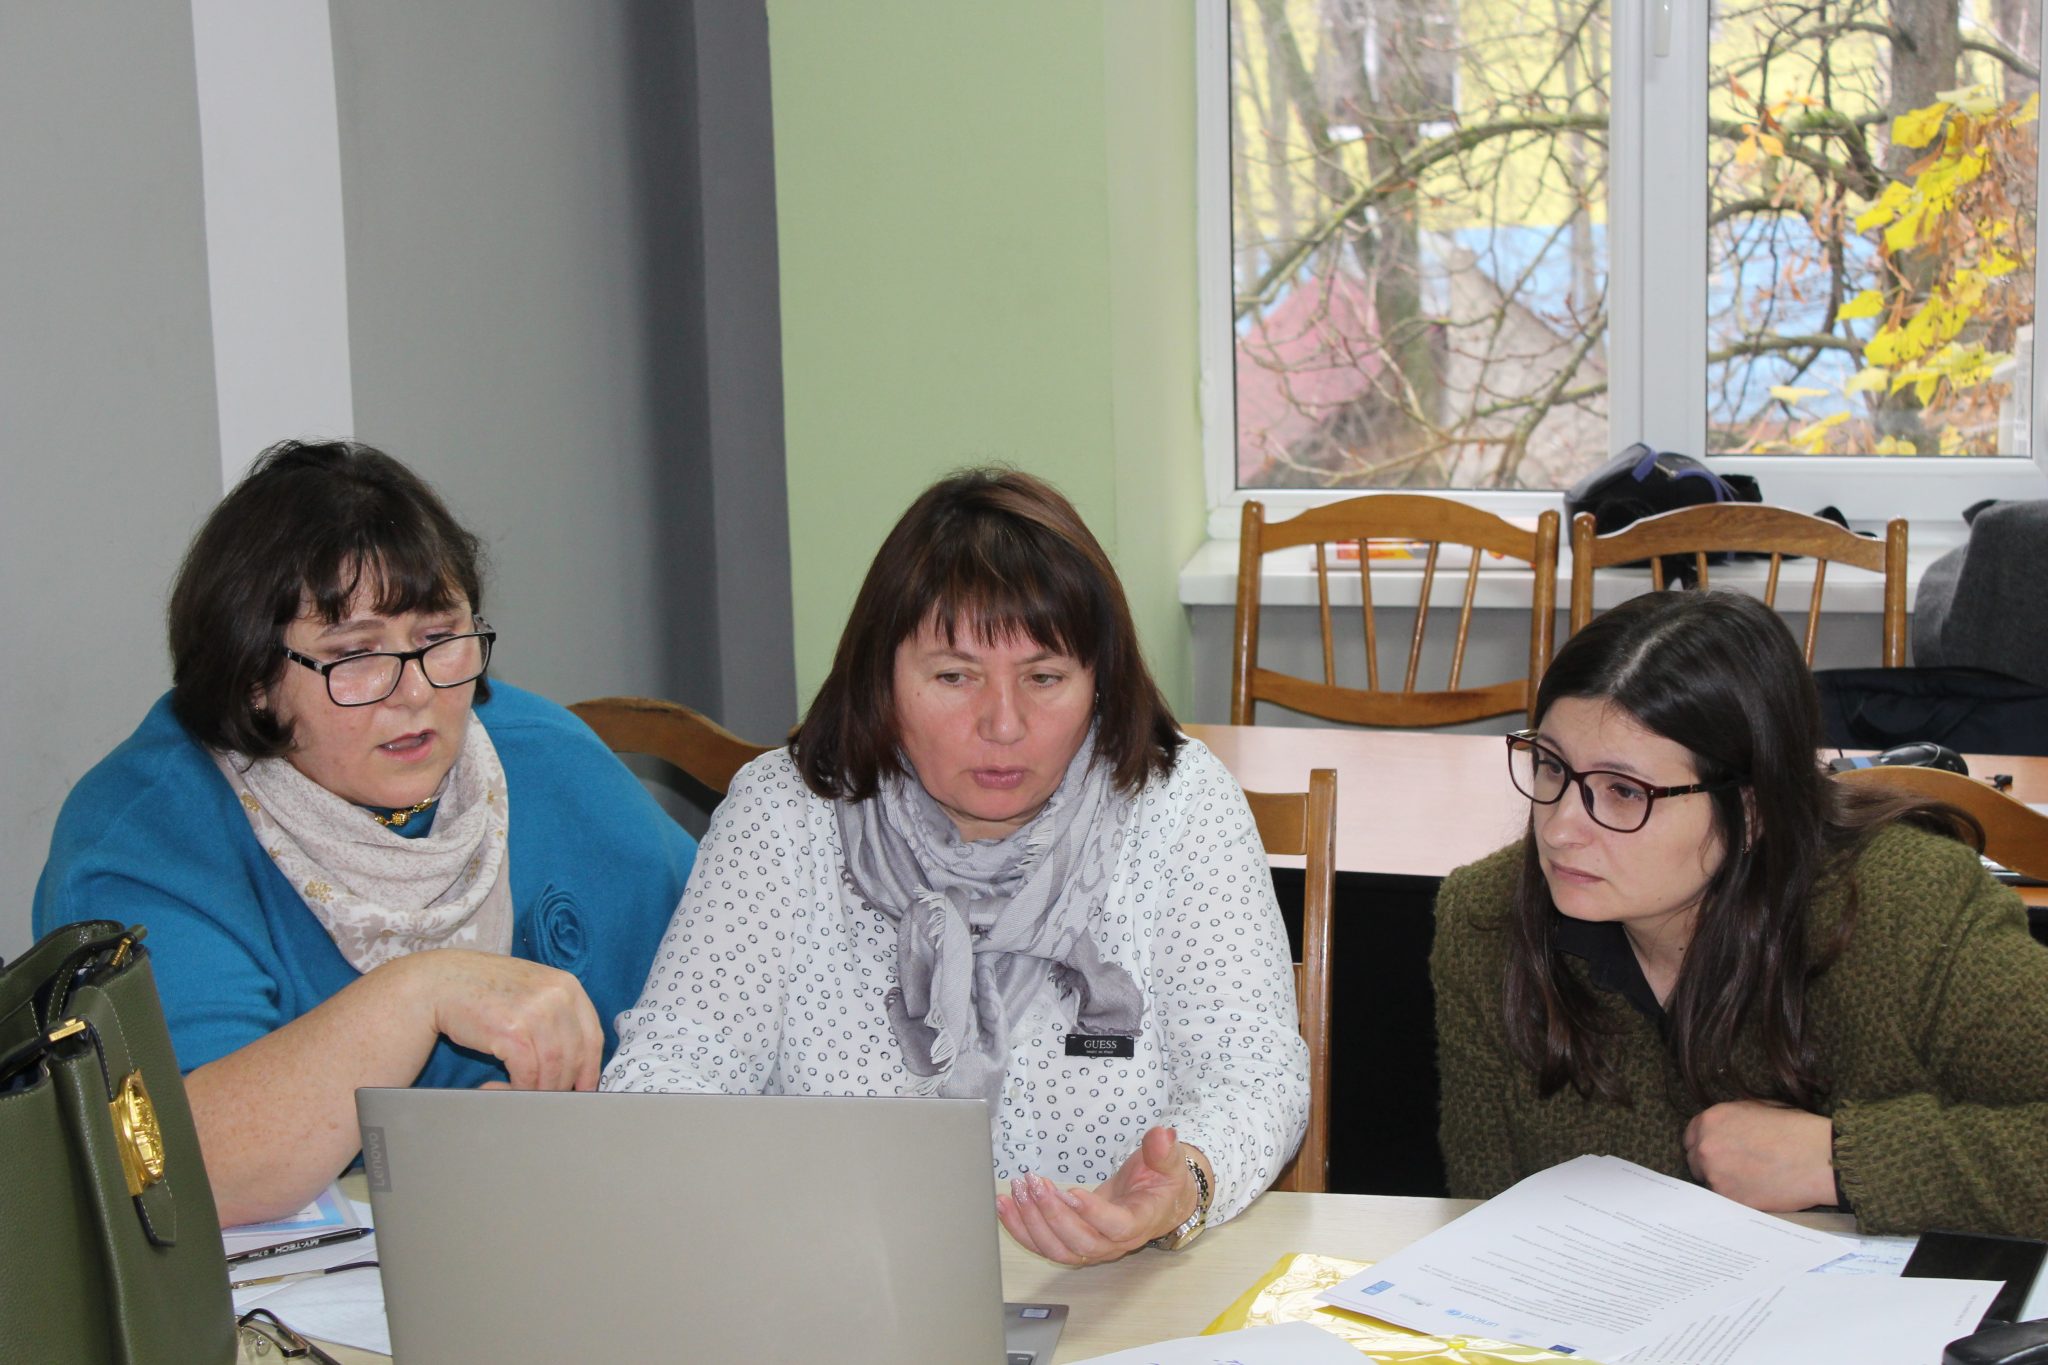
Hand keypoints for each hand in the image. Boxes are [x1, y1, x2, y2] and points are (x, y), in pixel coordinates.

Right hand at [395, 950, 603, 1091]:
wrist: (440, 982)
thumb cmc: (485, 990)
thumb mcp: (532, 991)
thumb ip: (557, 1015)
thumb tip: (576, 1062)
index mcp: (568, 986)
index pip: (593, 1037)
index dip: (589, 1070)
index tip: (583, 1089)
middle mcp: (558, 996)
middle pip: (575, 1058)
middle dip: (562, 1085)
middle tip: (546, 1099)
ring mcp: (537, 1013)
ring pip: (553, 1070)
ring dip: (538, 1091)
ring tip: (520, 1095)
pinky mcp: (513, 1032)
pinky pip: (527, 1075)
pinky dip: (518, 1090)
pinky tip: (500, 1088)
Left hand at [995, 1126, 1204, 1265]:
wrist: (1157, 1202)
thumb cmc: (1162, 1182)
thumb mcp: (1170, 1163)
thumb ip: (1164, 1151)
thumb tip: (1162, 1134)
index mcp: (1140, 1222)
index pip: (1117, 1227)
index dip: (1093, 1214)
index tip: (1070, 1192)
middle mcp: (1115, 1243)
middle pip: (1081, 1243)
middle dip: (1052, 1214)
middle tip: (1033, 1183)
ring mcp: (1093, 1248)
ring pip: (1058, 1250)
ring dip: (1032, 1222)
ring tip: (1017, 1191)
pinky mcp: (1073, 1244)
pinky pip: (1044, 1245)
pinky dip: (1021, 1229)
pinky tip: (1004, 1206)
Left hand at [1684, 1100, 1835, 1210]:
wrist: (1818, 1157)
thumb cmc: (1794, 1129)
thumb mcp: (1756, 1108)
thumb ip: (1729, 1119)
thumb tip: (1721, 1128)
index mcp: (1711, 1120)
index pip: (1690, 1137)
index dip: (1704, 1143)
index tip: (1716, 1151)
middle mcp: (1706, 1147)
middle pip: (1695, 1161)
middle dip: (1710, 1164)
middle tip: (1734, 1168)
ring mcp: (1716, 1175)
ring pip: (1710, 1182)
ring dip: (1724, 1182)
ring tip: (1751, 1180)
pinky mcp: (1731, 1200)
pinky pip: (1726, 1201)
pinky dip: (1738, 1198)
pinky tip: (1758, 1191)